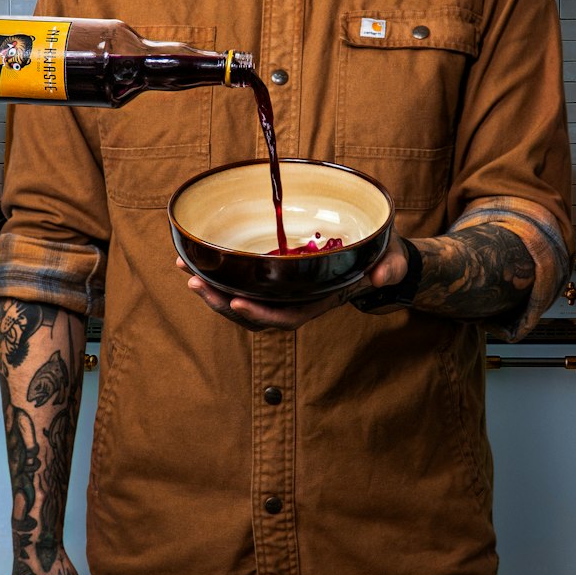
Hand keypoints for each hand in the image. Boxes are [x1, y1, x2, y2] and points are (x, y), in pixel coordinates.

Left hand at [175, 230, 412, 331]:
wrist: (378, 258)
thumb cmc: (383, 259)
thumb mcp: (391, 262)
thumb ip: (388, 270)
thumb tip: (380, 277)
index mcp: (318, 301)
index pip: (286, 317)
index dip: (260, 314)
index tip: (236, 301)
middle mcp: (296, 300)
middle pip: (253, 312)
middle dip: (221, 302)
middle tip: (193, 282)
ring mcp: (284, 290)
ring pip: (242, 299)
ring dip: (212, 288)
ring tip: (184, 268)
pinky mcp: (276, 276)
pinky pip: (243, 281)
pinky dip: (219, 273)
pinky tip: (197, 258)